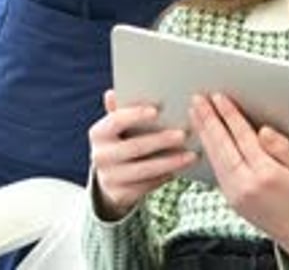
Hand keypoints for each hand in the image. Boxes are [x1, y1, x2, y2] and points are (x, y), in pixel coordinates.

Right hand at [89, 90, 197, 218]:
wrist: (109, 176)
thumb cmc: (120, 140)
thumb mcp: (117, 125)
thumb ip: (119, 110)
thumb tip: (113, 93)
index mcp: (98, 133)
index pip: (116, 121)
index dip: (136, 115)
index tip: (157, 110)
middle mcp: (100, 156)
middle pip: (134, 147)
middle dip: (161, 141)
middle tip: (183, 134)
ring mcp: (109, 178)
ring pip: (144, 170)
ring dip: (170, 162)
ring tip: (190, 155)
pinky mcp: (120, 195)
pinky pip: (147, 186)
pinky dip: (165, 176)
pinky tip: (180, 168)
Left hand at [189, 93, 288, 266]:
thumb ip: (283, 146)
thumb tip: (263, 130)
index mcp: (265, 174)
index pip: (242, 136)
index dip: (229, 114)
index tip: (219, 97)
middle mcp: (245, 185)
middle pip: (221, 145)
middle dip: (208, 119)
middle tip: (197, 99)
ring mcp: (234, 194)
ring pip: (214, 157)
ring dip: (203, 132)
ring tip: (194, 112)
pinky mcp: (230, 199)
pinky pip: (215, 168)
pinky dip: (207, 149)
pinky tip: (203, 137)